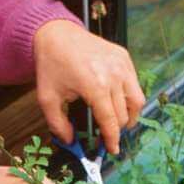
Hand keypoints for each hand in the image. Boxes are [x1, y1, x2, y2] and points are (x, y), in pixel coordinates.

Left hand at [33, 19, 145, 154]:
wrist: (56, 33)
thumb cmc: (51, 66)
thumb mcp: (47, 98)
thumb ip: (58, 125)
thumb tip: (71, 142)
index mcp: (95, 86)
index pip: (111, 122)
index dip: (112, 140)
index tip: (111, 150)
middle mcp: (113, 75)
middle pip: (124, 116)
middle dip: (115, 129)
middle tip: (105, 134)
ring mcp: (122, 65)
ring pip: (137, 103)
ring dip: (129, 116)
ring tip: (117, 121)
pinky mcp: (124, 58)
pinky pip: (134, 86)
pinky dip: (128, 98)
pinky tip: (116, 100)